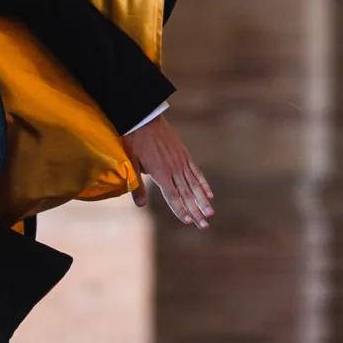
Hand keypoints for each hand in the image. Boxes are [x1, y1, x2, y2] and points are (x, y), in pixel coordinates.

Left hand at [123, 113, 214, 228]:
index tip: (189, 222)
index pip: (173, 196)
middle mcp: (174, 169)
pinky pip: (196, 172)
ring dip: (203, 200)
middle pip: (187, 194)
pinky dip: (203, 184)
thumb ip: (138, 185)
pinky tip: (209, 194)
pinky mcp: (185, 155)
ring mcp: (182, 162)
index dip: (181, 210)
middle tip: (204, 225)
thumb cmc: (135, 140)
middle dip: (196, 211)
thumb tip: (141, 205)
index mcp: (161, 173)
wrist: (145, 117)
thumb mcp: (132, 163)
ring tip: (211, 213)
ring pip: (194, 185)